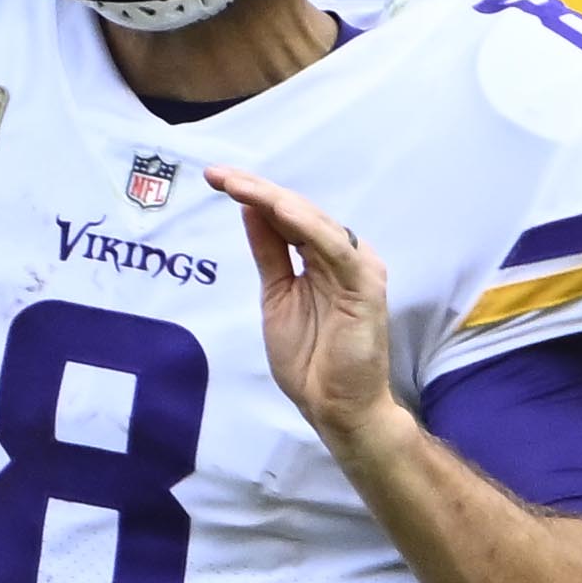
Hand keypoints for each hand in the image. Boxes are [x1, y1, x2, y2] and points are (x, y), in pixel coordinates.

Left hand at [210, 166, 398, 457]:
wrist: (336, 408)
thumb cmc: (311, 360)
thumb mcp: (277, 296)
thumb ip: (270, 254)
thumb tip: (250, 210)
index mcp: (323, 258)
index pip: (287, 217)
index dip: (253, 195)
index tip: (216, 178)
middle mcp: (342, 256)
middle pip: (298, 212)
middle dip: (256, 190)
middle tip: (219, 174)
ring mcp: (357, 268)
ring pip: (313, 222)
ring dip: (274, 200)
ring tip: (238, 184)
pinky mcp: (365, 285)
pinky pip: (335, 248)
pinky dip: (308, 226)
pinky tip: (280, 209)